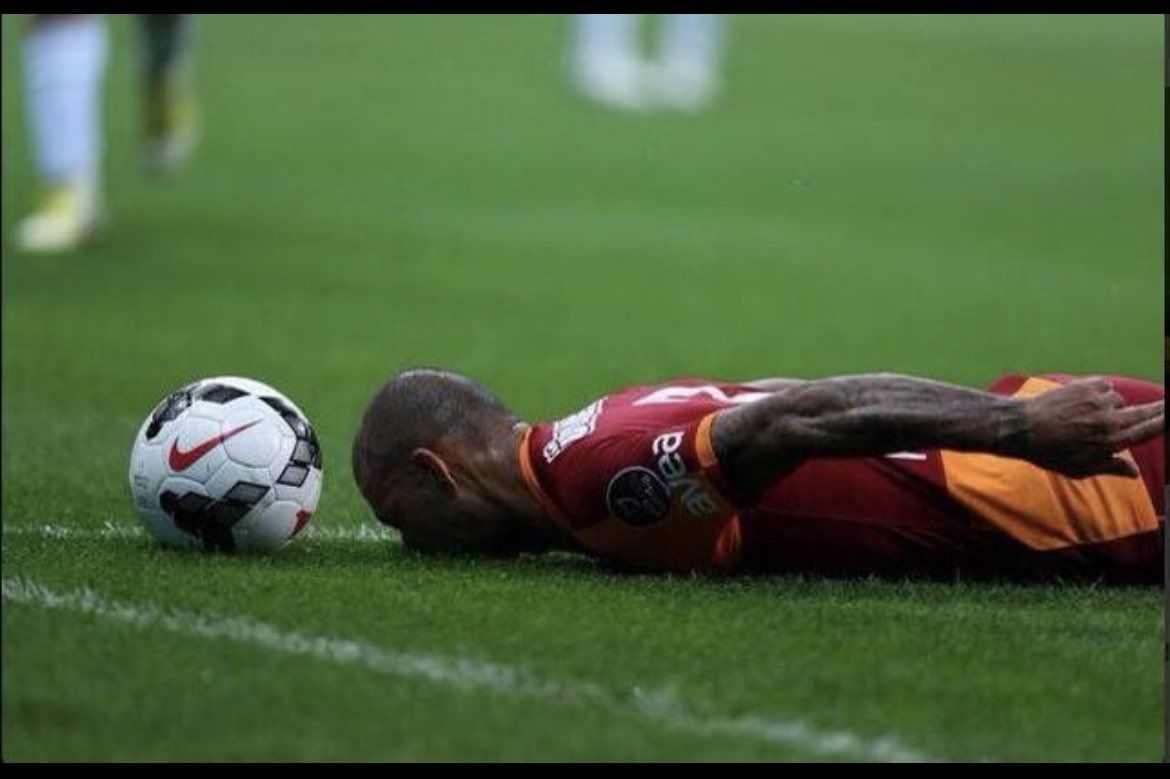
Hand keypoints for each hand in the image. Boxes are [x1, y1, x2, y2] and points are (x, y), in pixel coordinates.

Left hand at [1020, 377, 1162, 477]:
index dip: (1163, 422)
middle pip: (1144, 411)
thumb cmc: (1049, 453)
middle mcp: (1110, 419)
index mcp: (1112, 441)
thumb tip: (1134, 472)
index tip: (1169, 415)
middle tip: (1165, 404)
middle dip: (1158, 408)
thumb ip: (1110, 467)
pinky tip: (1084, 400)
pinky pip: (1104, 385)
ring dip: (1110, 405)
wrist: (1022, 427)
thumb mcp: (1080, 469)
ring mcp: (1098, 400)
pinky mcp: (1086, 385)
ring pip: (1117, 399)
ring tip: (1087, 416)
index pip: (1148, 430)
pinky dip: (1099, 391)